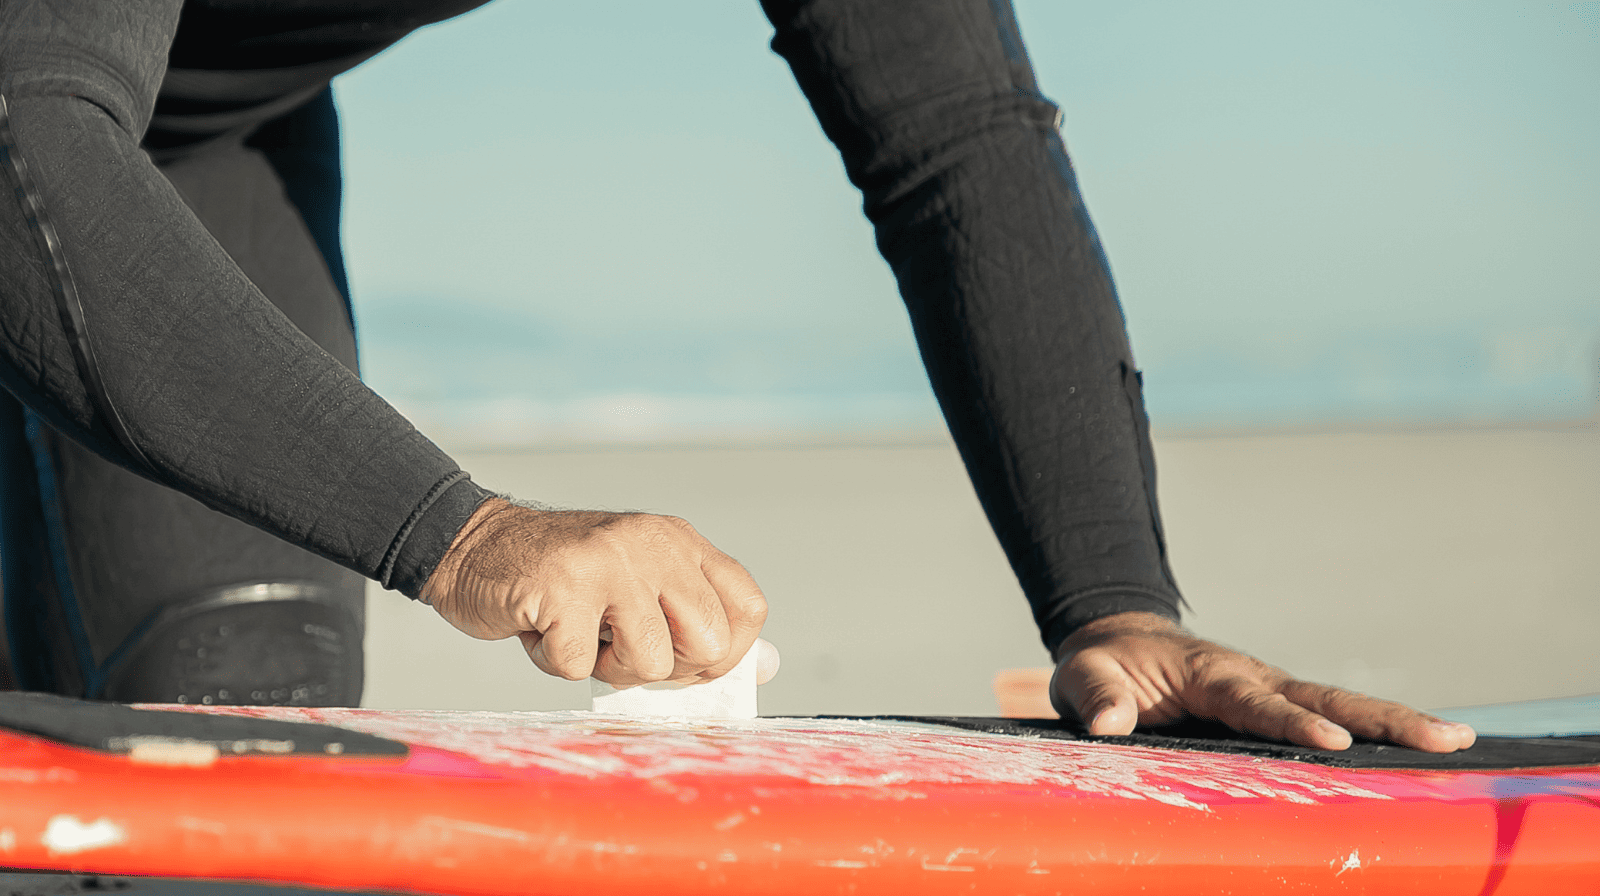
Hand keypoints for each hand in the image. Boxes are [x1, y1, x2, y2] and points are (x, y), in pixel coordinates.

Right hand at [421, 498, 767, 687]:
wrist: (472, 547)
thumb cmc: (564, 585)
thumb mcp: (640, 588)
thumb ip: (697, 623)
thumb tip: (764, 666)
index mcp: (681, 543)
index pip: (748, 609)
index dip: (723, 654)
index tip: (681, 657)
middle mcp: (654, 544)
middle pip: (711, 644)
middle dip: (668, 669)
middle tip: (622, 645)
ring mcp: (610, 562)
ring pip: (651, 661)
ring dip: (607, 667)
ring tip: (579, 630)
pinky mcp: (562, 587)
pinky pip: (581, 666)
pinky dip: (554, 661)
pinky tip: (541, 626)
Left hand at [1051, 611, 1475, 751]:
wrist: (1120, 644)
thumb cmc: (1104, 666)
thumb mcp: (1083, 678)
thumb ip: (1094, 698)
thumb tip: (1112, 724)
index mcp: (1210, 672)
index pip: (1255, 701)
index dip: (1292, 721)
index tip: (1334, 740)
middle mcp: (1254, 678)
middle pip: (1326, 697)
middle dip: (1384, 718)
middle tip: (1446, 737)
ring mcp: (1272, 692)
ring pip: (1341, 706)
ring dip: (1395, 724)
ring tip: (1456, 743)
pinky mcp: (1278, 708)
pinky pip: (1330, 719)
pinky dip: (1375, 733)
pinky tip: (1418, 755)